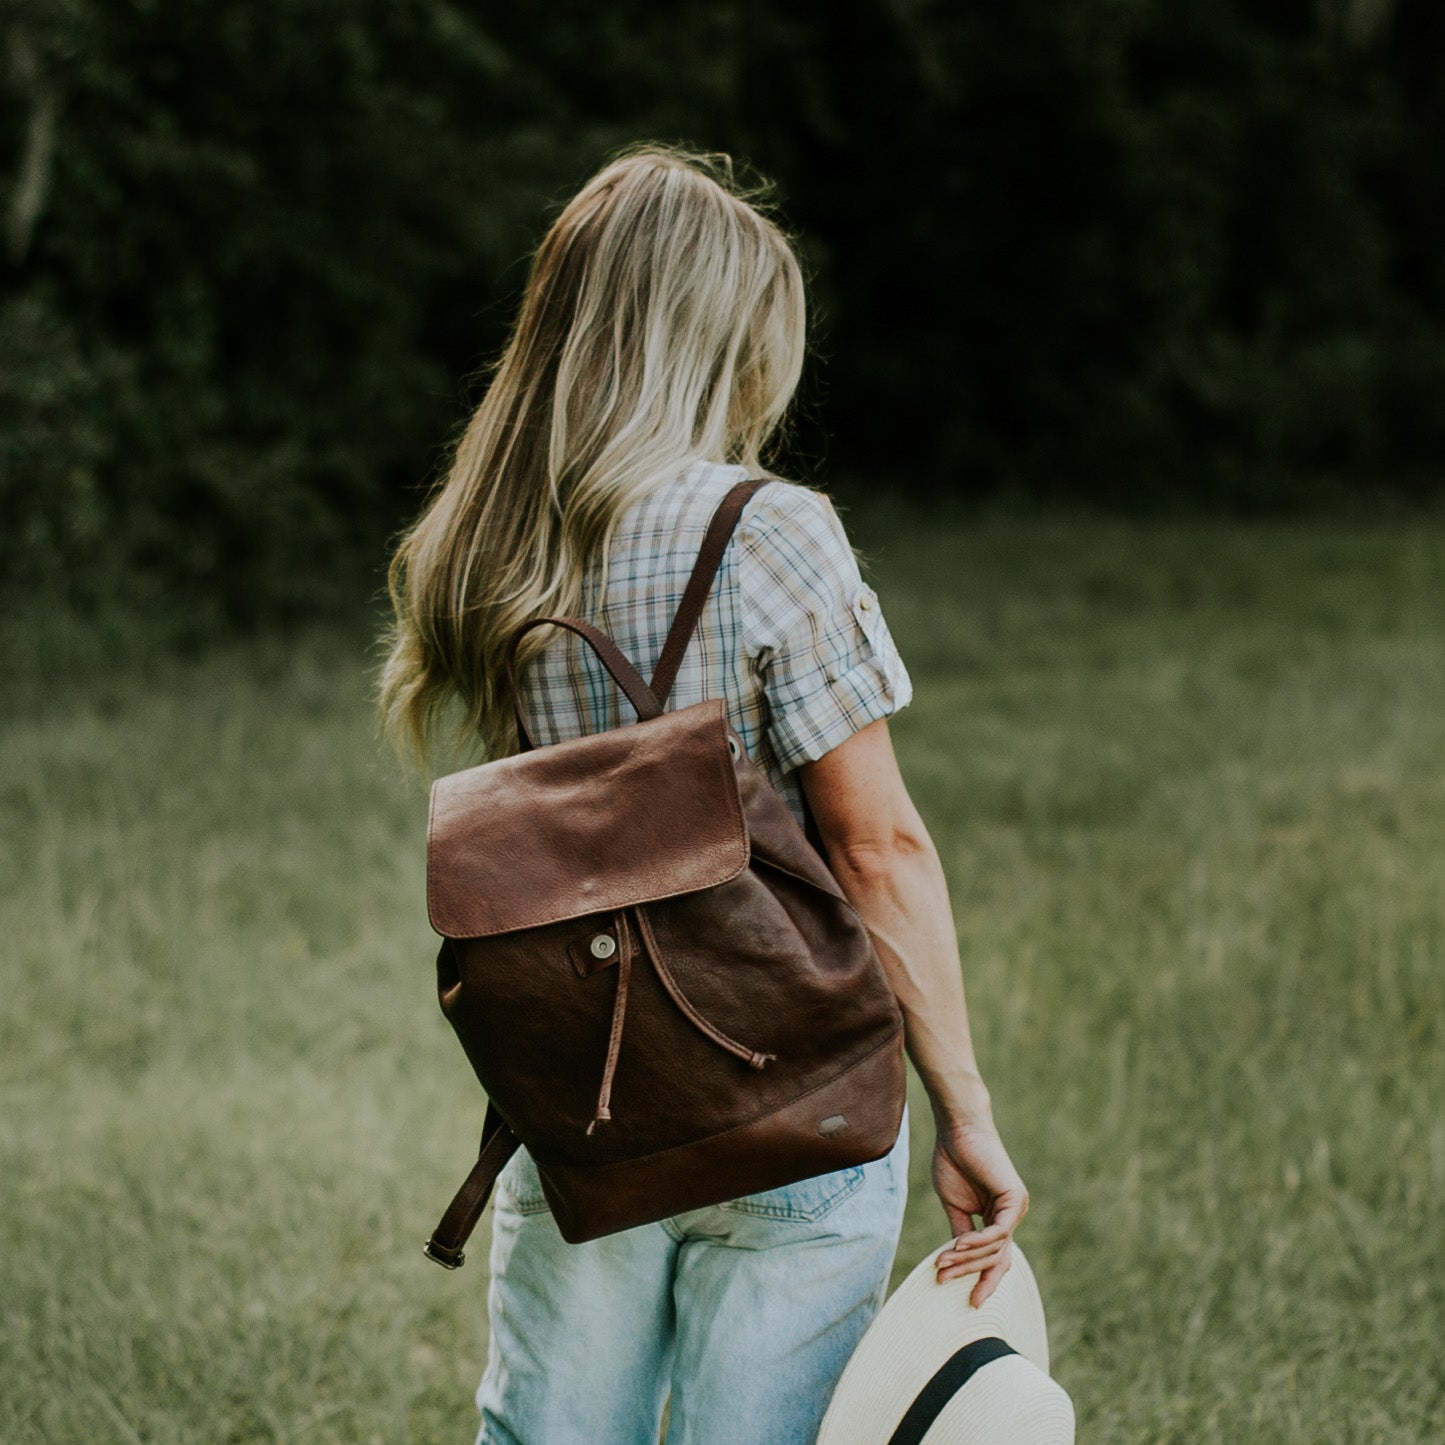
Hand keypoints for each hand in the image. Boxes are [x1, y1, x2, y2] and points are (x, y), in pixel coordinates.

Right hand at [930, 1118, 1028, 1306]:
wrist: (957, 1130)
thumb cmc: (954, 1160)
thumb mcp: (956, 1206)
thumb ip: (962, 1234)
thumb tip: (958, 1264)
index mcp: (999, 1217)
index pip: (996, 1258)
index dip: (984, 1280)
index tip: (971, 1303)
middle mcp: (1012, 1214)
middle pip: (996, 1259)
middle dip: (970, 1274)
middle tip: (943, 1283)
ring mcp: (1016, 1207)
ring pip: (996, 1249)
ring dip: (966, 1259)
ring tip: (942, 1263)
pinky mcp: (1014, 1199)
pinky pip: (998, 1233)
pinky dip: (977, 1243)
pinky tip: (958, 1245)